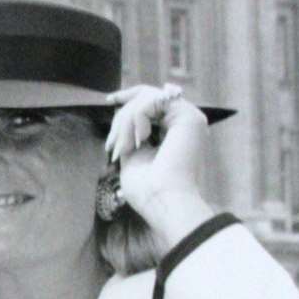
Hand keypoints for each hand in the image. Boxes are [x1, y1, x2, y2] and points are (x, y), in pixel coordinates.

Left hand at [105, 84, 213, 247]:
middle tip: (113, 147)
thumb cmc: (147, 189)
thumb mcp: (132, 156)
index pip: (151, 102)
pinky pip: (150, 102)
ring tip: (126, 149)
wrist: (164, 201)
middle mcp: (184, 122)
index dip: (129, 97)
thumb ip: (130, 134)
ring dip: (126, 124)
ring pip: (146, 98)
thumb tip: (120, 115)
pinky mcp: (189, 117)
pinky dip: (136, 120)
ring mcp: (188, 118)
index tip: (109, 100)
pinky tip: (139, 142)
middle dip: (121, 119)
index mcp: (174, 131)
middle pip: (145, 97)